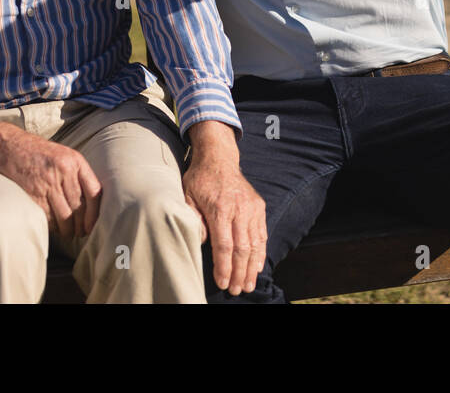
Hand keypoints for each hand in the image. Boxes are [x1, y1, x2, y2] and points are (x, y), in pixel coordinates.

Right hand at [0, 119, 101, 239]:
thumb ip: (75, 174)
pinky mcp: (33, 194)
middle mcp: (64, 171)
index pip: (94, 192)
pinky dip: (52, 226)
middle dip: (81, 225)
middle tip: (80, 233)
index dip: (95, 213)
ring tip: (67, 233)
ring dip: (67, 230)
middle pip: (79, 207)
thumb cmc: (36, 152)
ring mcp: (48, 183)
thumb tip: (89, 203)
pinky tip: (53, 228)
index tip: (92, 224)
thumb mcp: (62, 155)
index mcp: (75, 161)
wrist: (7, 146)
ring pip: (65, 216)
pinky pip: (48, 217)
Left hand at [182, 123, 265, 294]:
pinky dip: (261, 252)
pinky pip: (262, 234)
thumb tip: (202, 242)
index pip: (224, 244)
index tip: (222, 282)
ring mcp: (252, 208)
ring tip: (249, 285)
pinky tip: (257, 266)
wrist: (219, 158)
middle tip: (237, 290)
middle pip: (242, 248)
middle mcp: (239, 209)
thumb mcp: (187, 196)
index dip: (223, 266)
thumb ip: (194, 219)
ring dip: (252, 267)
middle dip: (239, 273)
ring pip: (255, 243)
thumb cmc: (200, 179)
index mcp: (220, 208)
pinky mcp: (259, 206)